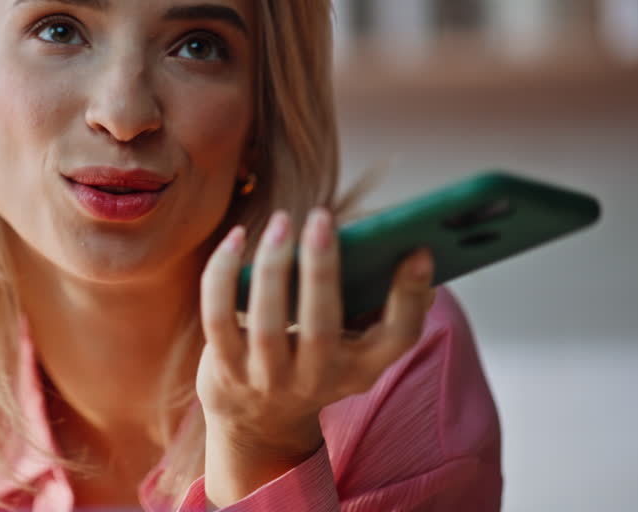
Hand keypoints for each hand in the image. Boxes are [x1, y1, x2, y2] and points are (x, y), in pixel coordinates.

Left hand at [196, 207, 436, 505]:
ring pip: (267, 323)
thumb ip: (380, 304)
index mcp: (363, 368)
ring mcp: (268, 379)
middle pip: (322, 327)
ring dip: (272, 266)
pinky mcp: (225, 369)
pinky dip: (222, 274)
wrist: (258, 420)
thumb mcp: (356, 346)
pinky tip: (235, 239)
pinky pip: (218, 317)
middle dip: (321, 268)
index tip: (418, 250)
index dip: (410, 295)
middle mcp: (317, 379)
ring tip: (280, 221)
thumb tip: (412, 249)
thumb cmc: (316, 358)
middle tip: (321, 217)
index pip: (399, 337)